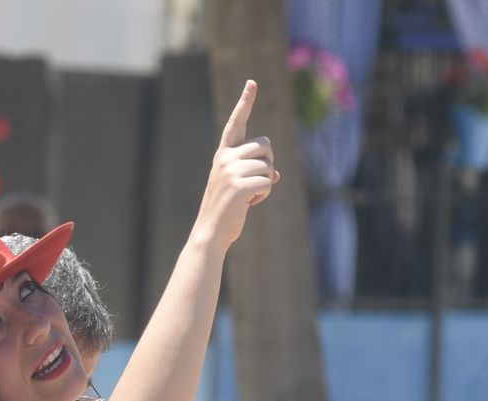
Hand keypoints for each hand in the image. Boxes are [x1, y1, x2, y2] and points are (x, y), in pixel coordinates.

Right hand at [193, 80, 278, 250]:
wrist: (211, 232)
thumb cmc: (226, 209)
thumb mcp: (237, 185)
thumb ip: (253, 173)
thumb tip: (276, 176)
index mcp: (223, 154)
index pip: (236, 123)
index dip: (245, 102)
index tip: (252, 82)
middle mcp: (225, 158)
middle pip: (265, 144)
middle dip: (268, 162)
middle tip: (256, 181)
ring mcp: (230, 171)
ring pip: (269, 165)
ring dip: (266, 182)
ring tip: (250, 195)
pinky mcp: (239, 186)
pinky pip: (267, 182)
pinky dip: (264, 194)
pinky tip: (250, 202)